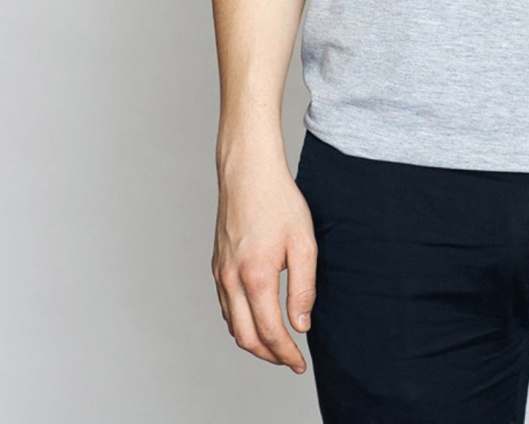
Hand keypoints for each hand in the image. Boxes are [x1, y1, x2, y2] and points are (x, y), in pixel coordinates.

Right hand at [211, 153, 316, 373]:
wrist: (249, 173)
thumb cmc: (279, 202)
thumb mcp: (304, 243)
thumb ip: (303, 288)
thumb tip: (302, 324)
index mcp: (256, 277)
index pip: (270, 332)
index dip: (286, 354)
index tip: (300, 363)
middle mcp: (231, 280)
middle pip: (245, 338)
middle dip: (268, 355)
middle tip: (290, 359)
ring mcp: (220, 273)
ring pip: (231, 324)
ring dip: (253, 341)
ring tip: (277, 344)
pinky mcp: (217, 265)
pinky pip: (225, 306)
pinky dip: (240, 322)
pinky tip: (257, 317)